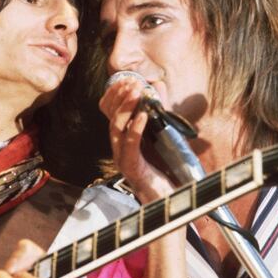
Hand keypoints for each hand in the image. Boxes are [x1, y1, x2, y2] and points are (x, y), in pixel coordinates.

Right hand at [99, 78, 173, 202]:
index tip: (126, 78)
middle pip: (110, 116)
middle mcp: (118, 147)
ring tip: (137, 92)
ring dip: (126, 107)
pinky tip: (144, 114)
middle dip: (121, 96)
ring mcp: (122, 158)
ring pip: (116, 128)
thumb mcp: (161, 134)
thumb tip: (158, 86)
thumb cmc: (164, 168)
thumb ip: (158, 112)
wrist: (168, 198)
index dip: (115, 94)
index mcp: (122, 139)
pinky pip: (130, 144)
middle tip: (132, 82)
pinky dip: (136, 127)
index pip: (109, 112)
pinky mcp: (131, 167)